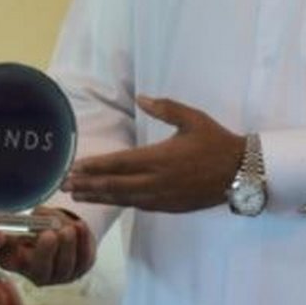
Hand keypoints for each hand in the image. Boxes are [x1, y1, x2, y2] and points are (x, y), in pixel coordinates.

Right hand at [0, 207, 94, 285]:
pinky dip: (83, 242)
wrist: (66, 230)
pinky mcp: (80, 270)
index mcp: (17, 260)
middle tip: (49, 235)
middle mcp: (37, 274)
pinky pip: (83, 259)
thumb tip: (33, 221)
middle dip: (45, 252)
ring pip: (64, 266)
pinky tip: (80, 226)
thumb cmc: (44, 224)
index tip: (13, 239)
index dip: (8, 253)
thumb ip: (32, 220)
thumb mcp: (34, 218)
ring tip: (68, 229)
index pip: (7, 261)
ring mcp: (60, 276)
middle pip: (40, 270)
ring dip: (67, 246)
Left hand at [61, 95, 242, 212]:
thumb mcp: (192, 118)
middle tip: (64, 185)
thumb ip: (164, 107)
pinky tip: (109, 200)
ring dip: (100, 197)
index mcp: (160, 158)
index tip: (75, 167)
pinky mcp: (170, 207)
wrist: (242, 172)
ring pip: (125, 199)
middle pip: (116, 185)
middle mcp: (157, 181)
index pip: (120, 164)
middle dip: (88, 185)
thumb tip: (141, 97)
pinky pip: (140, 206)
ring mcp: (163, 198)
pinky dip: (121, 203)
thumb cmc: (215, 141)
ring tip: (78, 196)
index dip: (95, 167)